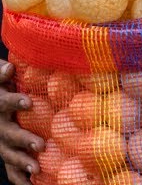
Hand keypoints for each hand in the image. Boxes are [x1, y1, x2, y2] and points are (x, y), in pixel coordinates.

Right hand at [0, 61, 41, 184]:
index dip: (14, 102)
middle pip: (7, 133)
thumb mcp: (1, 77)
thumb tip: (10, 67)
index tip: (28, 102)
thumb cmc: (4, 85)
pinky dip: (18, 177)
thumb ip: (2, 73)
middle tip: (40, 145)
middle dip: (22, 139)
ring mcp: (0, 139)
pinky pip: (9, 168)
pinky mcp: (5, 151)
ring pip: (7, 153)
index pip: (3, 102)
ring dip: (21, 161)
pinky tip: (29, 184)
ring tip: (36, 168)